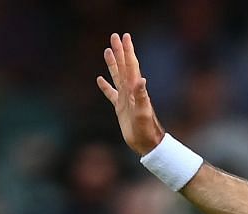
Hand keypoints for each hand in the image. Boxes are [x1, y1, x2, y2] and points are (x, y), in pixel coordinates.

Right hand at [95, 32, 163, 156]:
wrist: (147, 144)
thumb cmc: (147, 130)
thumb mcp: (144, 113)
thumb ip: (142, 96)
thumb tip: (141, 79)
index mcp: (135, 89)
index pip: (131, 66)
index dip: (128, 51)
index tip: (125, 37)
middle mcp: (130, 91)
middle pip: (123, 67)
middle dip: (120, 51)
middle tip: (115, 36)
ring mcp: (125, 99)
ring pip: (117, 76)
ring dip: (113, 64)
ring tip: (107, 51)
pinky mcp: (120, 109)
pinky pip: (111, 94)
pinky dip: (105, 86)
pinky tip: (99, 79)